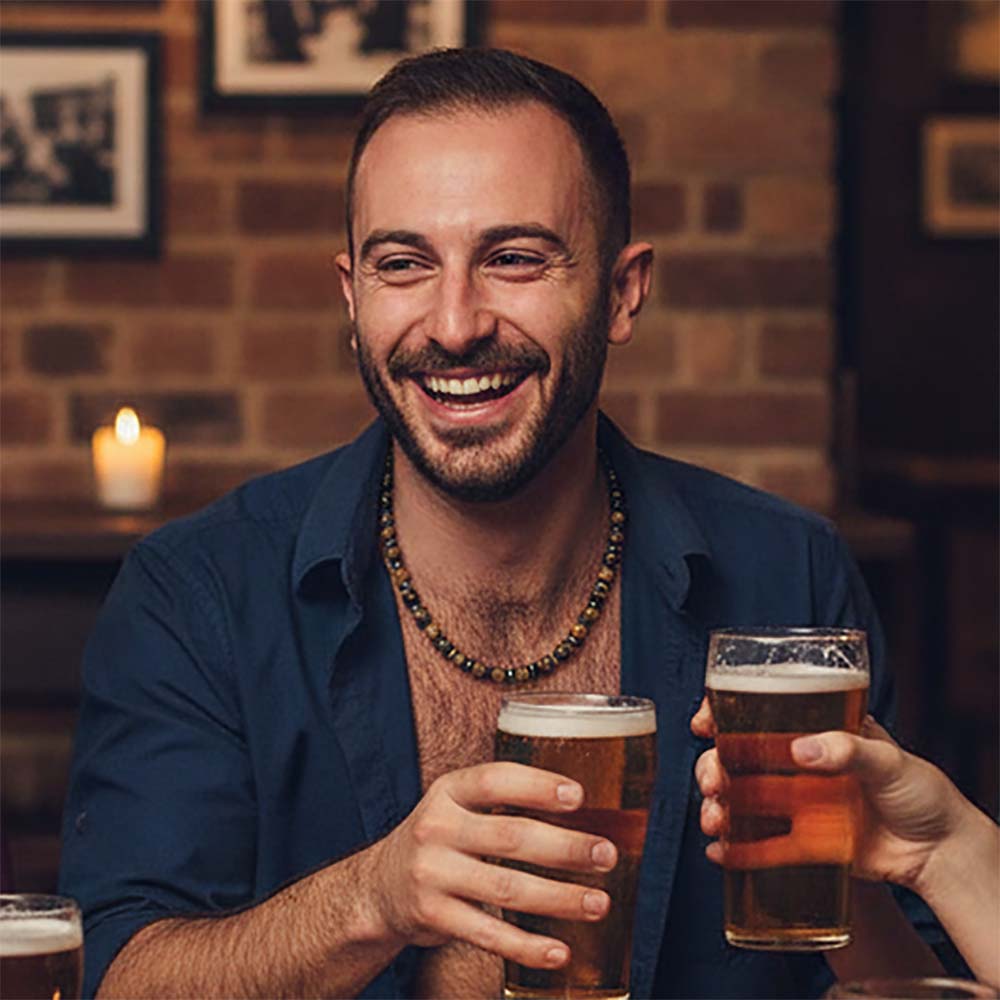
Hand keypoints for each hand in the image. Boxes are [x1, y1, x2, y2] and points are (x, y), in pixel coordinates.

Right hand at [365, 761, 617, 969]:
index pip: (495, 781)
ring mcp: (432, 874)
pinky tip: (559, 951)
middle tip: (606, 855)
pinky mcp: (432, 917)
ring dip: (559, 898)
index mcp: (448, 791)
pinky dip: (527, 946)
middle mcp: (436, 828)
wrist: (377, 888)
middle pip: (510, 837)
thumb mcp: (456, 806)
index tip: (579, 796)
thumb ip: (502, 803)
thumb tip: (584, 808)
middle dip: (565, 848)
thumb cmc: (439, 840)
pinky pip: (488, 934)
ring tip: (598, 903)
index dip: (537, 786)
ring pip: (506, 889)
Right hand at [691, 698, 969, 889]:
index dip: (720, 710)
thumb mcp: (889, 759)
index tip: (703, 721)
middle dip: (711, 765)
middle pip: (734, 755)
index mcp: (812, 727)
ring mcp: (793, 801)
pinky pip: (757, 844)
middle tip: (713, 779)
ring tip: (713, 820)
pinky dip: (733, 848)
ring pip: (737, 797)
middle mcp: (794, 761)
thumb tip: (800, 749)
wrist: (939, 853)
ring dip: (714, 805)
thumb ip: (847, 749)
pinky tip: (719, 851)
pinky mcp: (799, 841)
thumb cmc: (920, 791)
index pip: (756, 709)